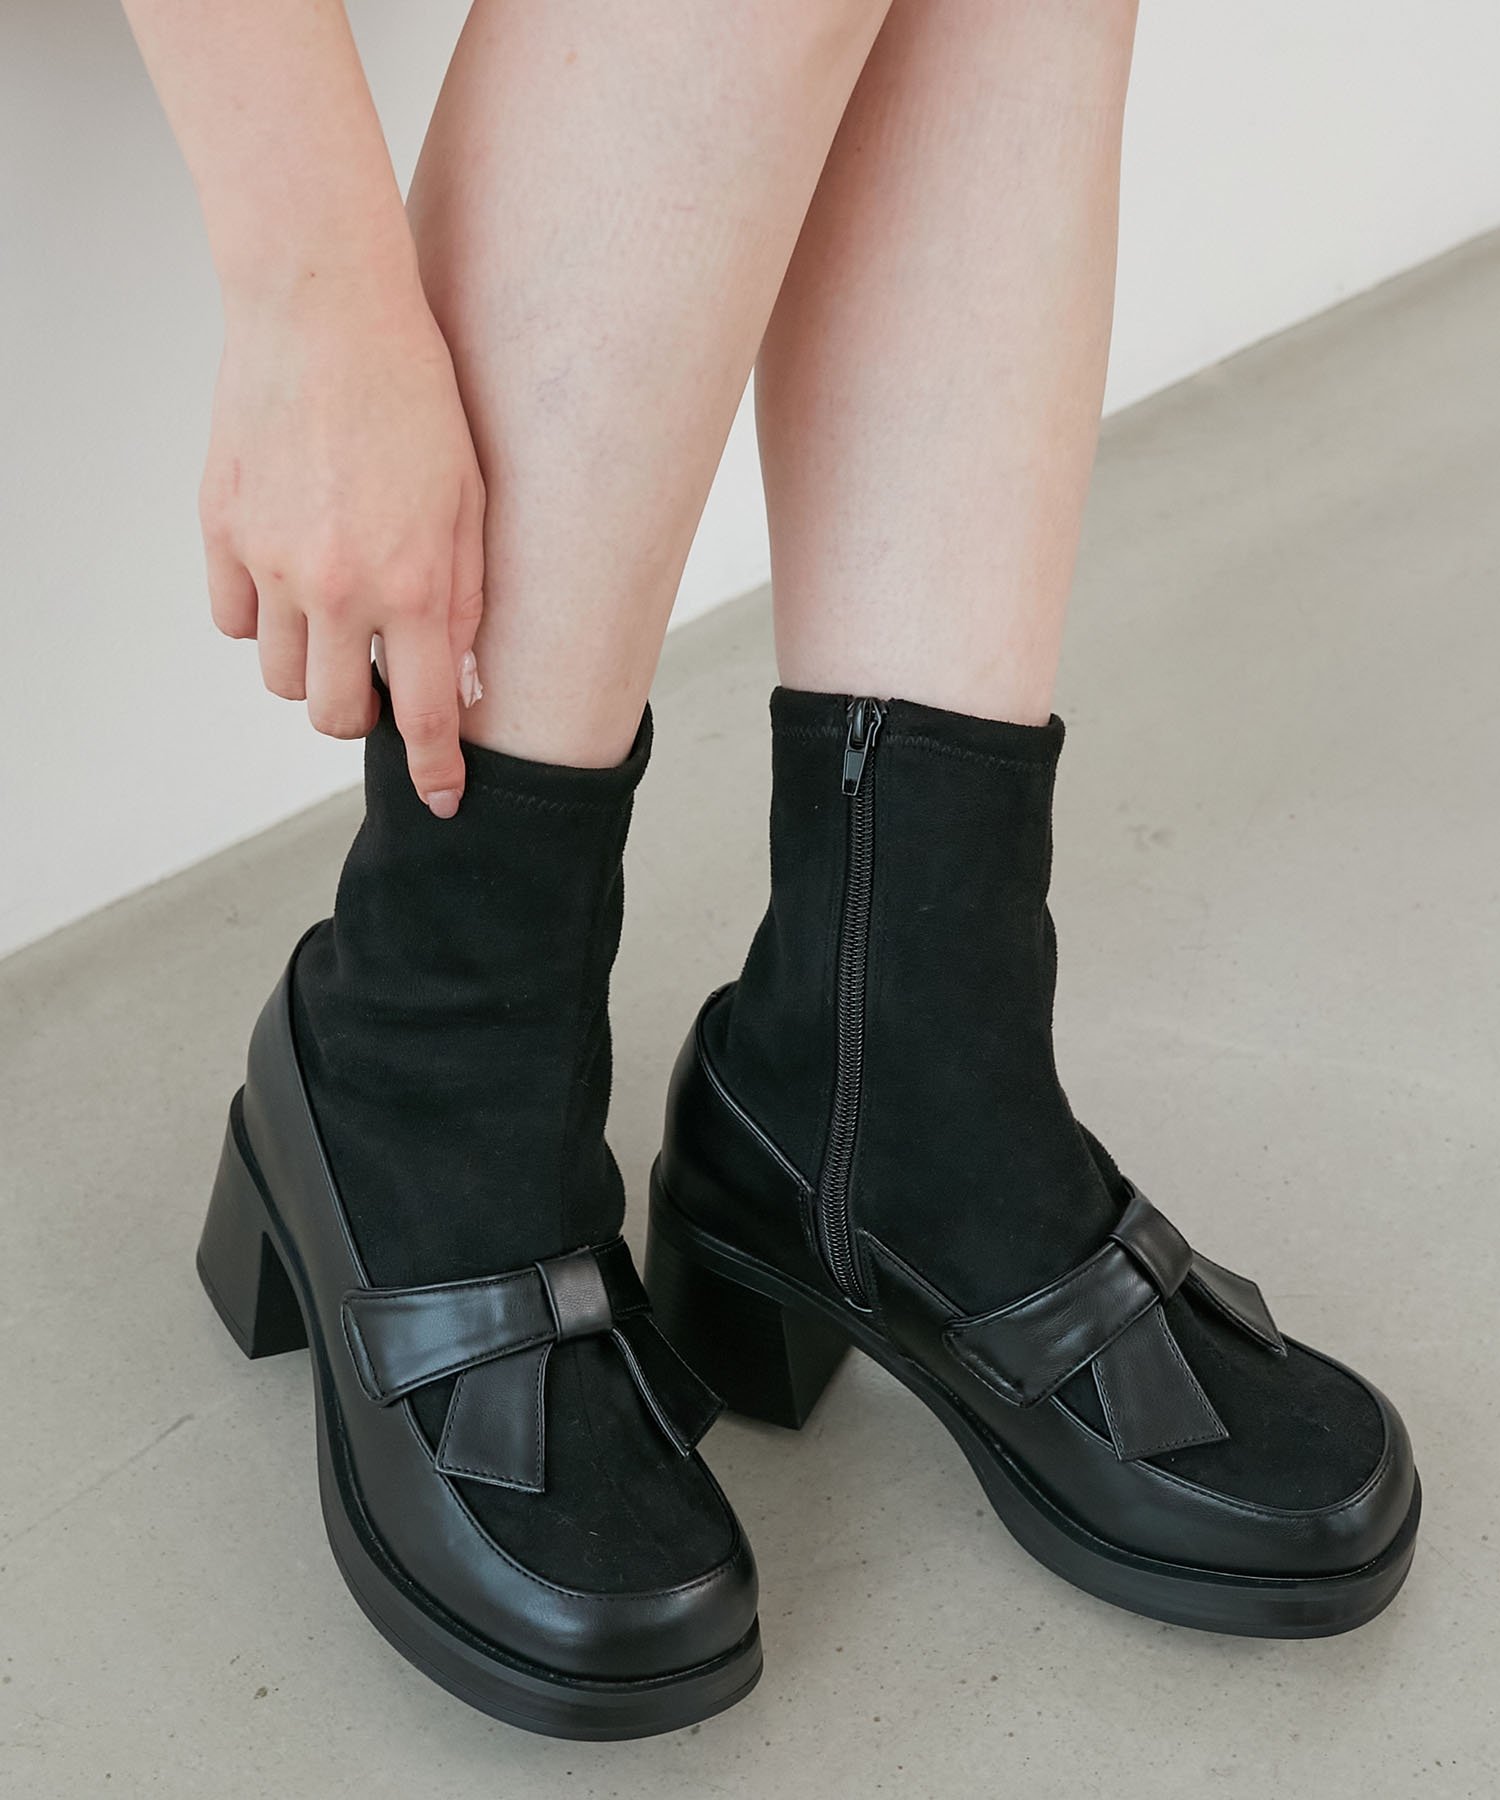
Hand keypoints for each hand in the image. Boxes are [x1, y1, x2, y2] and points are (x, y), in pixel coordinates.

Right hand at [198, 280, 484, 815]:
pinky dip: (263, 618)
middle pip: (335, 716)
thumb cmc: (415, 396)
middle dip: (363, 718)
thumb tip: (461, 684)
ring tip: (337, 616)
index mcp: (412, 584)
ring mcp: (271, 561)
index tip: (443, 801)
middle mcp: (337, 586)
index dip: (434, 771)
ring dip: (313, 668)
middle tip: (380, 682)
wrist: (325, 312)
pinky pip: (235, 621)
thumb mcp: (470, 502)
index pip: (423, 715)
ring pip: (280, 677)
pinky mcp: (222, 531)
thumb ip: (465, 600)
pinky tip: (290, 576)